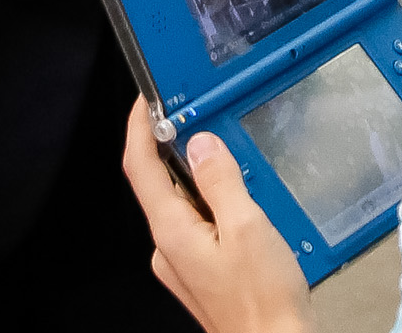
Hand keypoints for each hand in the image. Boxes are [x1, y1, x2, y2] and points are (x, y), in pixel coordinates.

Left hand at [122, 99, 312, 332]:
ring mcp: (182, 260)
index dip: (138, 128)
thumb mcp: (248, 227)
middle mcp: (169, 247)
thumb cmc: (263, 301)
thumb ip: (222, 182)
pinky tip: (242, 199)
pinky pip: (197, 222)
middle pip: (159, 183)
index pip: (141, 168)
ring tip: (232, 156)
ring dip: (199, 174)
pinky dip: (212, 200)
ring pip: (182, 203)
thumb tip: (201, 145)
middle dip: (174, 146)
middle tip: (200, 116)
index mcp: (172, 233)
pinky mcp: (200, 269)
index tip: (146, 100)